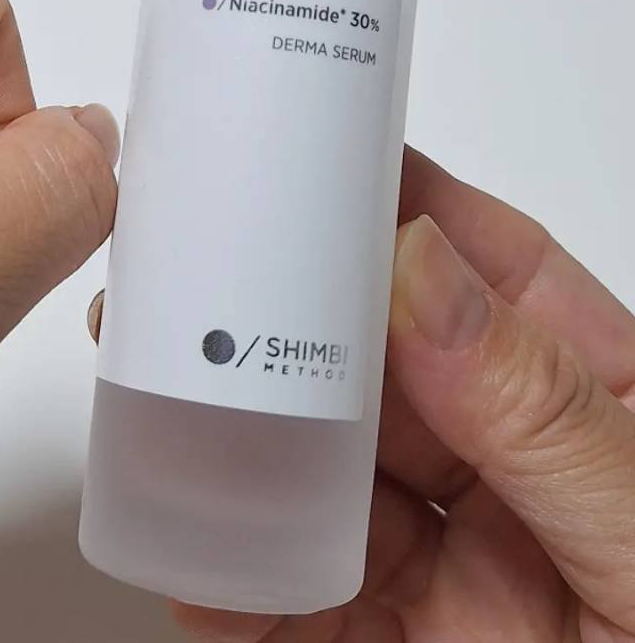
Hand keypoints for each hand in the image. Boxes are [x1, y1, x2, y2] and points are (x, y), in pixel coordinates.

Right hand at [90, 150, 634, 641]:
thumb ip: (547, 418)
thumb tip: (420, 268)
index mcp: (603, 421)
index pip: (495, 277)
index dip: (403, 205)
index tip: (314, 150)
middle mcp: (516, 482)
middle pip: (380, 365)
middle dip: (287, 310)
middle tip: (195, 264)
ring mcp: (451, 572)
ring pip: (320, 472)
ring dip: (237, 429)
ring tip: (157, 382)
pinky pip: (290, 603)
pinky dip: (225, 575)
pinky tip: (183, 542)